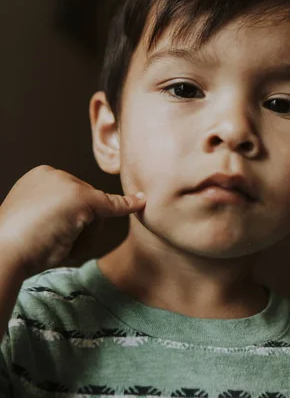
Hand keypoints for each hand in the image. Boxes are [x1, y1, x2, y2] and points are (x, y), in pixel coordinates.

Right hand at [0, 165, 145, 277]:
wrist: (3, 252)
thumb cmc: (16, 245)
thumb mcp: (35, 221)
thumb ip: (57, 213)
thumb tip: (84, 219)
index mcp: (39, 177)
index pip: (69, 198)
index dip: (66, 222)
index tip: (45, 232)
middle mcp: (53, 173)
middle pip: (84, 202)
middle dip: (75, 228)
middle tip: (45, 239)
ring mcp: (68, 183)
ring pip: (94, 212)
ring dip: (80, 235)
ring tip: (51, 241)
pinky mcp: (81, 197)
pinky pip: (111, 205)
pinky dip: (127, 205)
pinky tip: (141, 202)